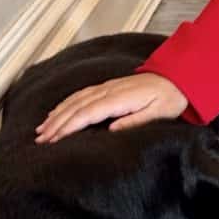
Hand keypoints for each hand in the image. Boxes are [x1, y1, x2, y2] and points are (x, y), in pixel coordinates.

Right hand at [34, 72, 188, 143]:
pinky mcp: (108, 87)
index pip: (87, 114)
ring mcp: (107, 87)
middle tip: (40, 140)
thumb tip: (111, 130)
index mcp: (119, 99)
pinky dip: (67, 103)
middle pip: (76, 107)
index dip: (68, 127)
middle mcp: (109, 91)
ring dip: (57, 114)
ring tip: (42, 129)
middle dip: (56, 123)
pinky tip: (58, 111)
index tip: (53, 139)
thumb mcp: (158, 114)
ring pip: (76, 100)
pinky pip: (82, 95)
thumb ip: (135, 122)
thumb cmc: (169, 99)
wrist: (177, 78)